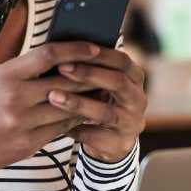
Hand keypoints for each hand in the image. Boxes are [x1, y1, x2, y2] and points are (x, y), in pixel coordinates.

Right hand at [0, 42, 104, 171]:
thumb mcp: (0, 77)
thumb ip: (30, 68)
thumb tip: (67, 57)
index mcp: (7, 75)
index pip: (48, 55)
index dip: (75, 49)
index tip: (94, 46)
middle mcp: (15, 98)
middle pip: (65, 82)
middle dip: (90, 75)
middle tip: (107, 69)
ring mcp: (23, 123)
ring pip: (68, 107)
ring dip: (88, 99)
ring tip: (102, 90)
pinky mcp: (29, 143)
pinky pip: (62, 128)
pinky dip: (76, 118)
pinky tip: (85, 111)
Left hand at [47, 47, 146, 163]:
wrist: (111, 140)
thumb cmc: (99, 100)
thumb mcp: (100, 83)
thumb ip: (90, 67)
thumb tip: (59, 46)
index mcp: (134, 77)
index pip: (122, 60)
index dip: (100, 54)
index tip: (73, 49)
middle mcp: (138, 99)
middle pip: (117, 82)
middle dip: (88, 74)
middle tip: (61, 68)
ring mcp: (132, 123)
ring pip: (106, 112)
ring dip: (78, 103)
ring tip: (53, 96)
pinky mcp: (121, 143)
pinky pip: (96, 136)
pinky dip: (75, 129)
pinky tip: (56, 124)